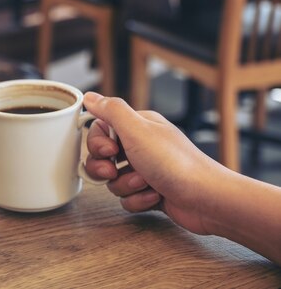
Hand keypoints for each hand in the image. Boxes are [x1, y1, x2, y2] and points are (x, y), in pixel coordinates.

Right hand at [82, 92, 228, 234]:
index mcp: (138, 126)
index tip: (107, 151)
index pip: (101, 129)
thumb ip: (111, 111)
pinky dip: (137, 200)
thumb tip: (89, 96)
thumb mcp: (137, 130)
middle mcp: (141, 146)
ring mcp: (146, 170)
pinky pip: (127, 197)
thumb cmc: (175, 164)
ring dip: (125, 185)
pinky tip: (154, 197)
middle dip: (106, 168)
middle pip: (103, 157)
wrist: (206, 200)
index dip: (97, 144)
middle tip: (113, 171)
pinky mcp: (150, 191)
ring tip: (145, 183)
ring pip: (113, 180)